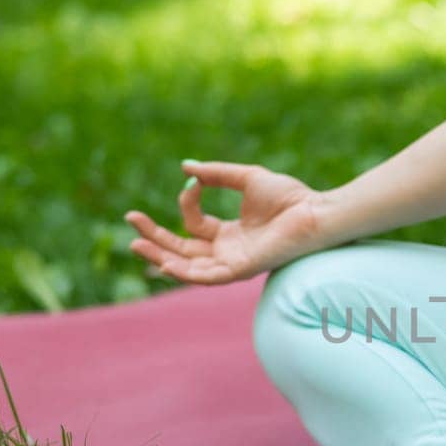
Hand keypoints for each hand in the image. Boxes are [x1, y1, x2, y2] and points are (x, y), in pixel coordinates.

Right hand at [124, 160, 322, 284]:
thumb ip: (216, 174)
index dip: (187, 202)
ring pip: (188, 267)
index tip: (193, 182)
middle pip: (182, 250)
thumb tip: (186, 167)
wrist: (315, 211)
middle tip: (130, 219)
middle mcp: (228, 251)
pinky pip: (208, 277)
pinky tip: (165, 263)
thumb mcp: (247, 178)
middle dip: (154, 237)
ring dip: (160, 256)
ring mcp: (233, 263)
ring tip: (135, 243)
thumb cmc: (290, 196)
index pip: (194, 224)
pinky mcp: (241, 270)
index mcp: (230, 233)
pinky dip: (186, 273)